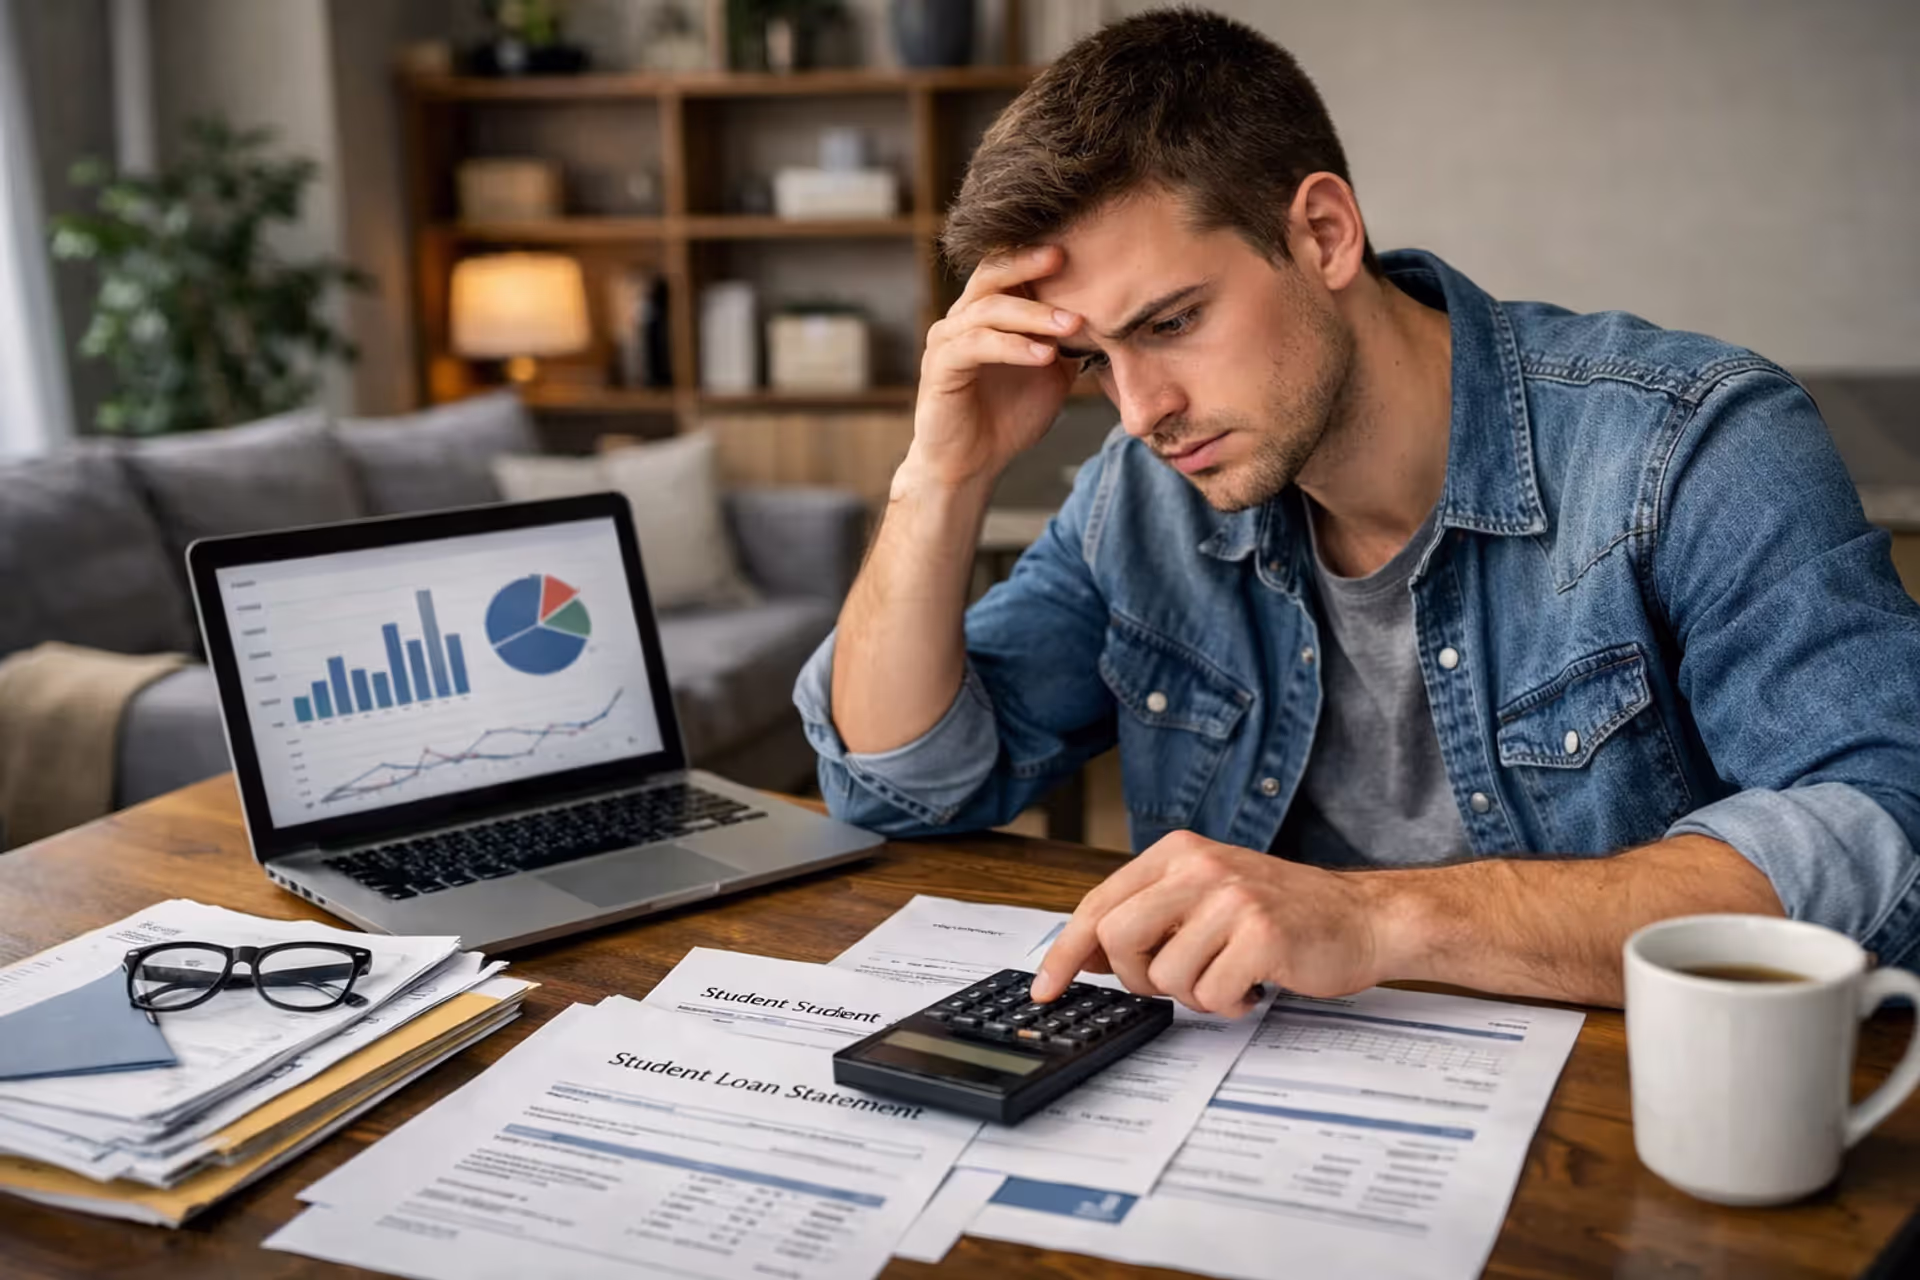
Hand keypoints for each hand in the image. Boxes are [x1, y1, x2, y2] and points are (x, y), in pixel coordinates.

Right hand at [904, 244, 1082, 490]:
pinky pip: (977, 346)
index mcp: (987, 313)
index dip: (1037, 253)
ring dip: (1034, 315)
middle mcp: (962, 318)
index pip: (1008, 266)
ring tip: (1072, 325)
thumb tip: (1111, 314)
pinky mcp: (940, 367)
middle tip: (1066, 260)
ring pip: (989, 309)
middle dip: (1029, 264)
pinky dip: (1013, 347)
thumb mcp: (1052, 372)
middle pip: (992, 272)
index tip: (1079, 247)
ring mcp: (947, 340)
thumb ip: (1068, 341)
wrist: (973, 464)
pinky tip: (1045, 356)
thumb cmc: (1009, 417)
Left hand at [1031, 832, 1388, 1014]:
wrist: (1362, 917)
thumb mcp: (1207, 897)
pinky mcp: (1262, 934)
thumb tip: (1087, 955)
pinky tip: (1252, 987)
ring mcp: (1232, 897)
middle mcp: (1201, 866)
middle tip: (1176, 983)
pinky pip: (1211, 994)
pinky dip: (1228, 1005)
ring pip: (1164, 975)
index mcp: (1178, 852)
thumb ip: (1150, 917)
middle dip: (1137, 978)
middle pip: (1119, 938)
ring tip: (1228, 977)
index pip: (1100, 903)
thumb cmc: (1283, 913)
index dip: (1066, 951)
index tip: (1046, 987)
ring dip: (1193, 995)